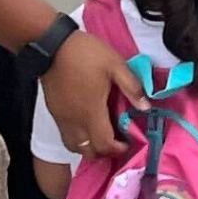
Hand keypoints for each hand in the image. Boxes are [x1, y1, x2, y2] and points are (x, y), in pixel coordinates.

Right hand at [38, 40, 137, 165]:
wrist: (51, 46)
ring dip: (90, 147)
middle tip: (116, 141)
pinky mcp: (54, 112)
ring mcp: (62, 118)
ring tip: (102, 135)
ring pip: (74, 147)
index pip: (104, 145)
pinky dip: (79, 138)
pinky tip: (87, 124)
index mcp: (91, 112)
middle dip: (104, 152)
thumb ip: (132, 87)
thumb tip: (146, 107)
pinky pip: (66, 135)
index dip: (117, 149)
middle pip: (88, 152)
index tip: (127, 142)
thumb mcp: (115, 65)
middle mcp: (74, 121)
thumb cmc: (85, 54)